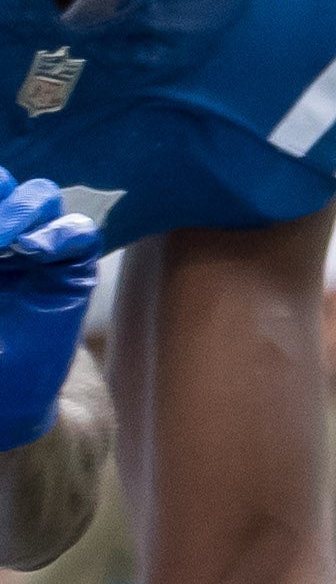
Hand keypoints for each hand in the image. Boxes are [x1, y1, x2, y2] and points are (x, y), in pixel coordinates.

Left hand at [0, 172, 98, 453]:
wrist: (6, 401)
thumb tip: (5, 238)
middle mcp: (4, 238)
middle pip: (6, 183)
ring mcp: (37, 252)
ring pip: (41, 197)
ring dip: (19, 208)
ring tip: (3, 241)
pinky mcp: (72, 273)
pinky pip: (80, 233)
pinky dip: (60, 234)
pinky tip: (34, 251)